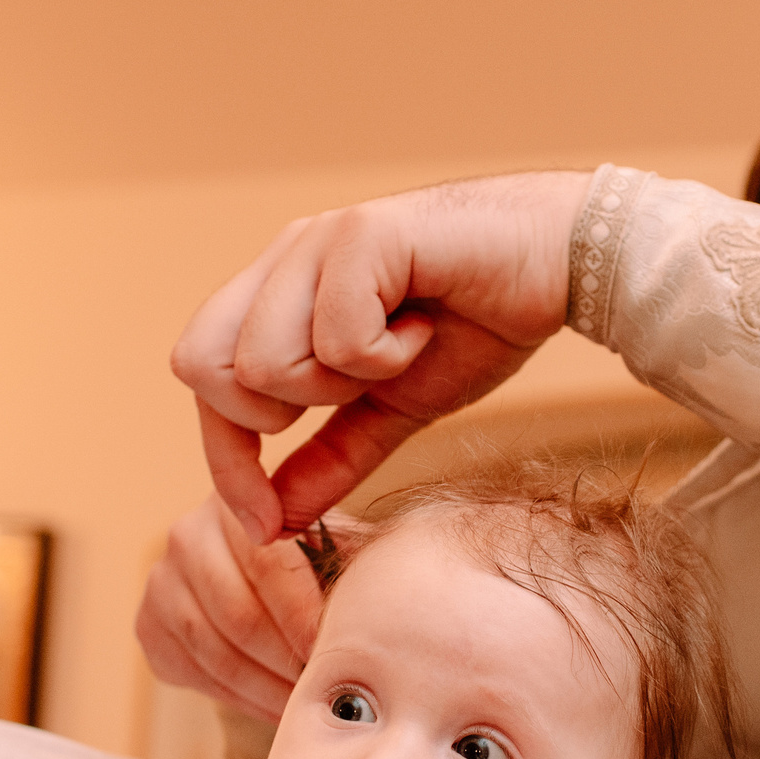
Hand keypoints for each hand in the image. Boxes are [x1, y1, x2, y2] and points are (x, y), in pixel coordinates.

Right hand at [135, 497, 326, 722]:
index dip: (304, 617)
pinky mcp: (149, 627)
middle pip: (238, 615)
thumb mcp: (336, 548)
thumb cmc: (311, 563)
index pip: (268, 565)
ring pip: (215, 653)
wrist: (260, 579)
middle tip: (326, 690)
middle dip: (288, 662)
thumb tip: (371, 615)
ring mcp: (161, 583)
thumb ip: (346, 567)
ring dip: (267, 689)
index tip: (336, 655)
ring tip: (306, 705)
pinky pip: (197, 675)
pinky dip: (242, 699)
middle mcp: (187, 536)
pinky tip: (274, 706)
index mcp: (237, 504)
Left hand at [168, 171, 593, 542]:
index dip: (223, 460)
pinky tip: (424, 330)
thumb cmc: (477, 323)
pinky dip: (385, 356)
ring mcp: (318, 240)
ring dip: (336, 383)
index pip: (199, 377)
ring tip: (395, 355)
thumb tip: (274, 522)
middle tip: (351, 393)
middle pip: (201, 366)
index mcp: (276, 292)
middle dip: (273, 414)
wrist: (560, 264)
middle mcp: (283, 257)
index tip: (264, 525)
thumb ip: (330, 459)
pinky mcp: (363, 234)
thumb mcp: (391, 410)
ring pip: (262, 358)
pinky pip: (334, 337)